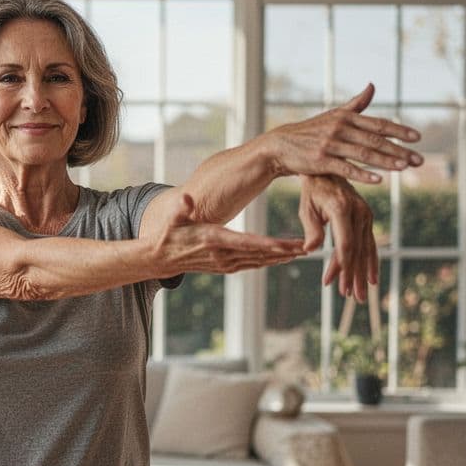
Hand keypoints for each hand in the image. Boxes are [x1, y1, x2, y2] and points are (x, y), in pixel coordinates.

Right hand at [149, 192, 306, 275]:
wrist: (157, 258)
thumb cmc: (164, 234)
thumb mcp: (170, 218)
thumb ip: (180, 208)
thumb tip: (187, 199)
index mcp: (213, 240)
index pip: (247, 243)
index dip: (269, 244)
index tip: (290, 244)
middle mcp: (222, 256)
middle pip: (259, 254)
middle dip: (284, 251)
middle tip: (308, 246)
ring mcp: (223, 264)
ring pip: (258, 261)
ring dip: (280, 257)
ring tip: (301, 251)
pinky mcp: (224, 266)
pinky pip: (251, 264)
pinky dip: (268, 260)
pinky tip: (281, 256)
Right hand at [258, 83, 422, 183]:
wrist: (281, 146)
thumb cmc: (310, 131)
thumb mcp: (333, 114)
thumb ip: (356, 103)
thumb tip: (372, 85)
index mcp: (346, 117)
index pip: (378, 124)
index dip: (399, 130)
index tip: (418, 138)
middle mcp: (340, 128)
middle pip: (375, 140)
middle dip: (399, 150)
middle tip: (419, 160)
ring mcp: (330, 144)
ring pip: (364, 154)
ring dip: (386, 161)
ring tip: (404, 168)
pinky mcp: (321, 161)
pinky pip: (346, 168)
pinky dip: (363, 174)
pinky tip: (379, 180)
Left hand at [297, 176, 377, 301]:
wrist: (328, 171)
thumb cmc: (312, 191)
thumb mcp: (307, 208)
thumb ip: (311, 229)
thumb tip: (310, 250)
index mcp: (342, 209)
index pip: (345, 243)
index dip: (340, 265)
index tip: (331, 282)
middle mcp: (359, 212)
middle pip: (357, 251)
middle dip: (353, 276)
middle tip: (350, 297)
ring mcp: (366, 216)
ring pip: (365, 250)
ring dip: (362, 274)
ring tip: (359, 295)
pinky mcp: (368, 219)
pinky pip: (370, 244)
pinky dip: (370, 262)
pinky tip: (371, 280)